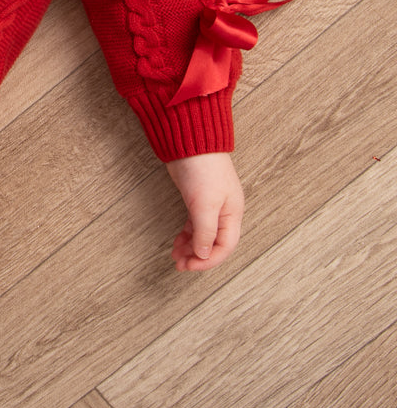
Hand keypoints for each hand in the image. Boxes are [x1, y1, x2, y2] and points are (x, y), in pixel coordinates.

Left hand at [166, 152, 243, 271]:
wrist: (190, 140)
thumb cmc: (203, 168)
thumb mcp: (205, 204)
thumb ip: (205, 231)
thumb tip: (203, 254)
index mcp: (233, 213)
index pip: (225, 246)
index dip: (208, 260)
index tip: (190, 266)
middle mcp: (224, 211)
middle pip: (214, 243)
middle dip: (197, 256)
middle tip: (180, 265)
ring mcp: (210, 205)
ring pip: (202, 235)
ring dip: (190, 248)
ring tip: (175, 256)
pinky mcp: (196, 199)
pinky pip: (194, 225)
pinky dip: (186, 235)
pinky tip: (177, 242)